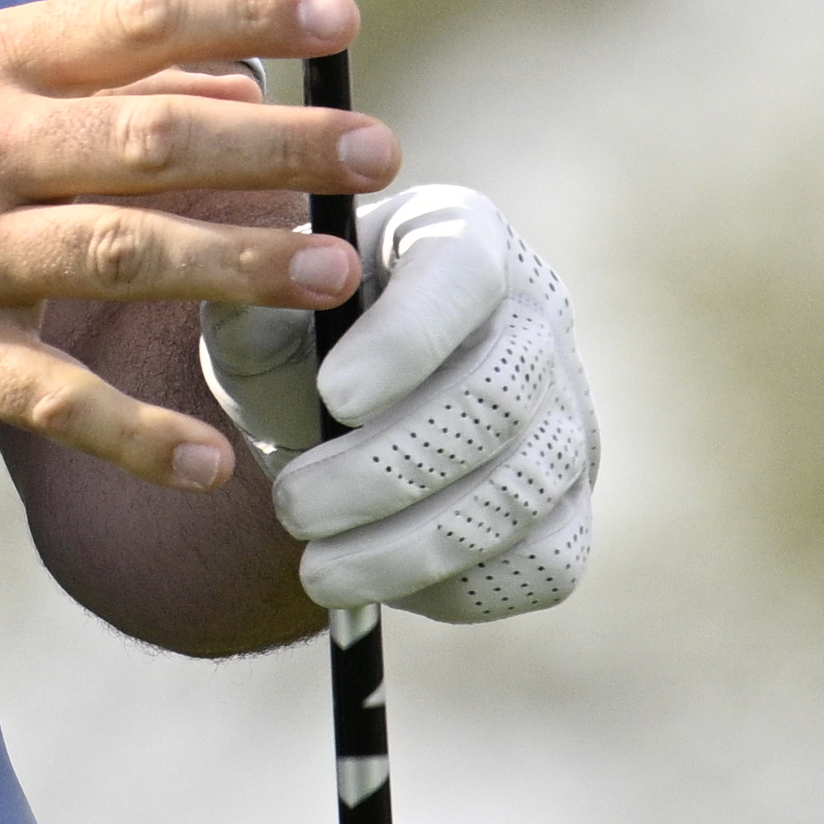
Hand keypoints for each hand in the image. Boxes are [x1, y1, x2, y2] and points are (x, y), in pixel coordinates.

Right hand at [0, 0, 391, 487]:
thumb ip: (83, 74)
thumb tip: (230, 72)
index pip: (136, 19)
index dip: (244, 9)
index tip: (340, 12)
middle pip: (153, 136)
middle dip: (276, 145)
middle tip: (375, 154)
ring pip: (120, 253)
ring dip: (236, 267)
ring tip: (332, 280)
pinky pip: (52, 399)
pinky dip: (133, 434)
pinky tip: (211, 462)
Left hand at [202, 183, 594, 618]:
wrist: (323, 428)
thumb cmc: (293, 349)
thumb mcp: (256, 315)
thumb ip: (252, 299)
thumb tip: (276, 285)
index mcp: (462, 237)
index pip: (466, 274)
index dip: (407, 340)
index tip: (332, 399)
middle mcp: (536, 316)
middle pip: (497, 395)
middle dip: (385, 466)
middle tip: (293, 506)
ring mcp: (567, 415)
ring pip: (519, 489)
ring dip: (407, 544)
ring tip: (316, 568)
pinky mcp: (571, 507)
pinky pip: (545, 562)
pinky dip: (461, 587)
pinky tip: (381, 581)